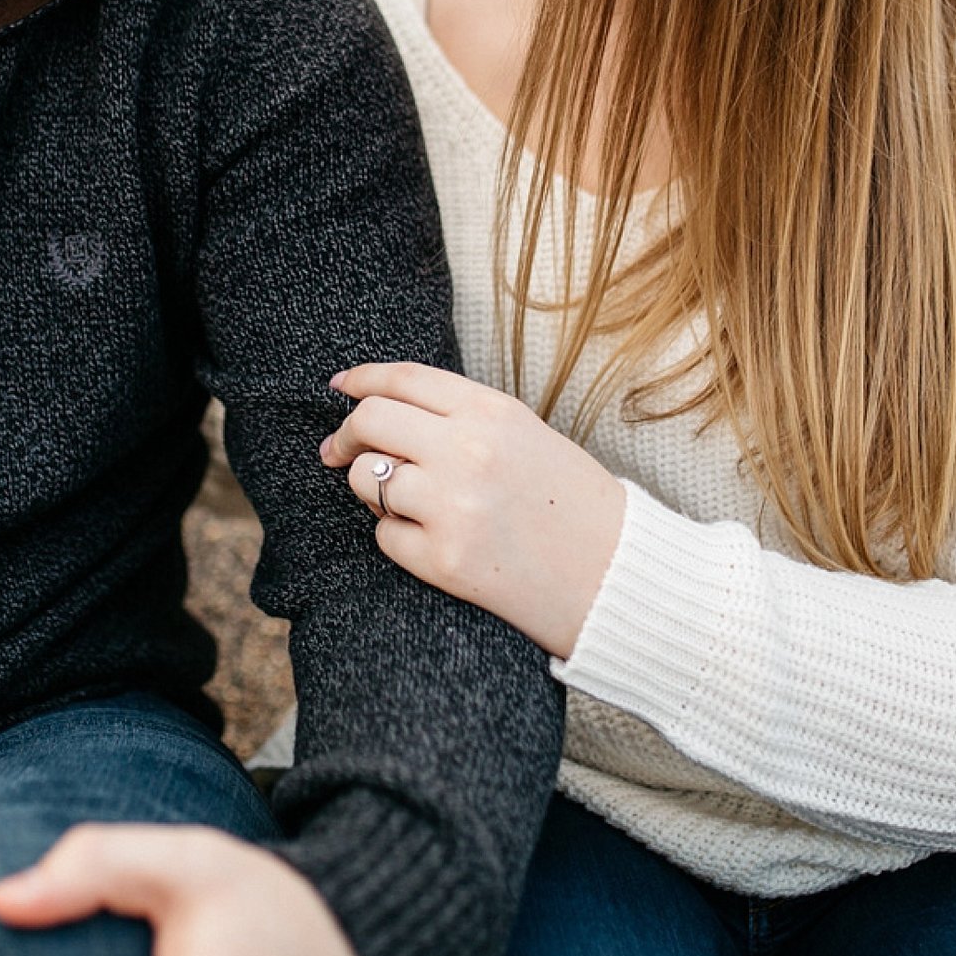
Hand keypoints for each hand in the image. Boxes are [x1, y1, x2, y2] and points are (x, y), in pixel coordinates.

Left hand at [320, 360, 625, 657]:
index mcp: (492, 412)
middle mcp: (468, 451)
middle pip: (370, 421)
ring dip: (372, 489)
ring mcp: (453, 506)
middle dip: (346, 434)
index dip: (361, 379)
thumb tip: (381, 409)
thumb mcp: (526, 435)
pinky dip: (397, 537)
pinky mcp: (444, 560)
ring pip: (367, 479)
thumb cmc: (572, 503)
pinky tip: (433, 541)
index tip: (339, 388)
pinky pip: (384, 537)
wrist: (616, 576)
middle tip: (338, 450)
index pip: (403, 379)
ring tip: (405, 503)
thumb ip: (461, 417)